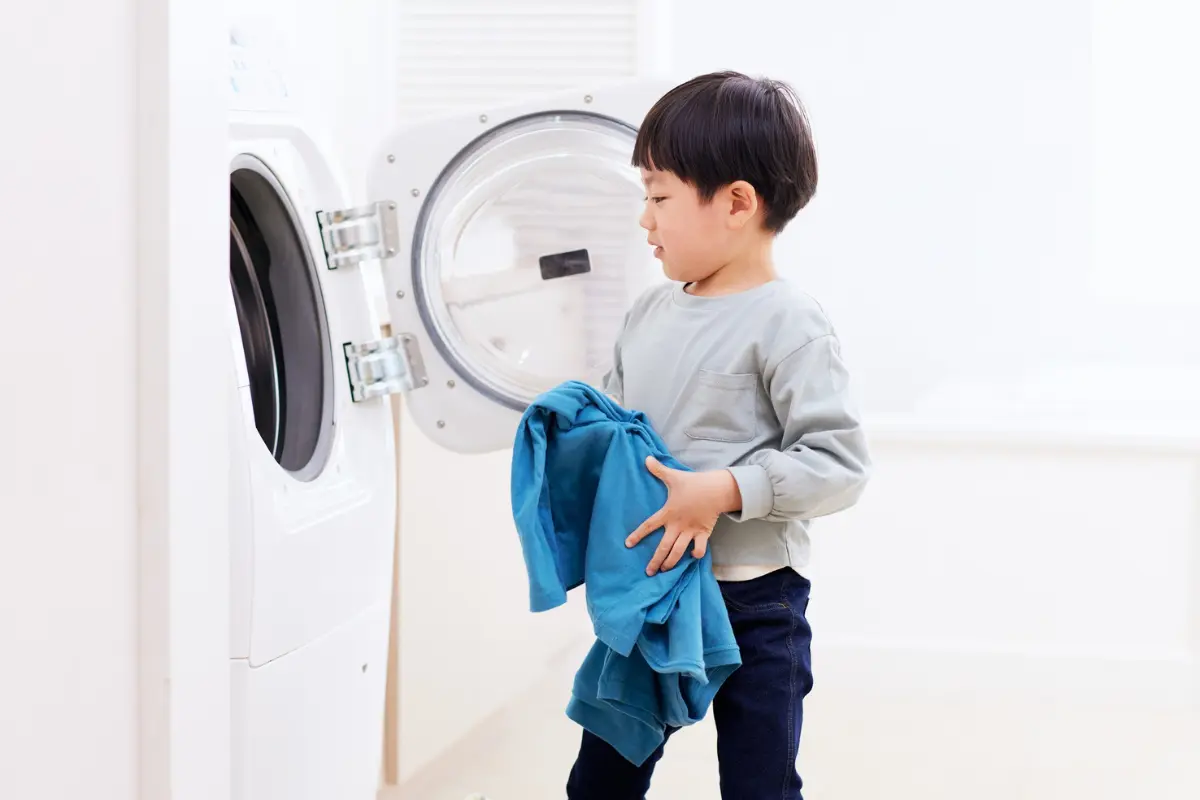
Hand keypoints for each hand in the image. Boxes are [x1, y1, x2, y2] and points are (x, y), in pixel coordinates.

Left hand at [626, 456, 741, 574]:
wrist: (716, 489)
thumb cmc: (693, 483)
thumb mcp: (673, 476)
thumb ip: (658, 470)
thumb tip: (646, 458)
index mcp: (668, 513)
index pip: (649, 525)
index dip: (638, 535)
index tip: (628, 544)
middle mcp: (678, 525)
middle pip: (664, 547)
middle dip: (655, 561)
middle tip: (649, 572)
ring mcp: (691, 531)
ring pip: (679, 551)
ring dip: (671, 562)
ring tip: (664, 571)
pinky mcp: (703, 533)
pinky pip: (699, 548)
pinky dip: (696, 554)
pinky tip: (691, 557)